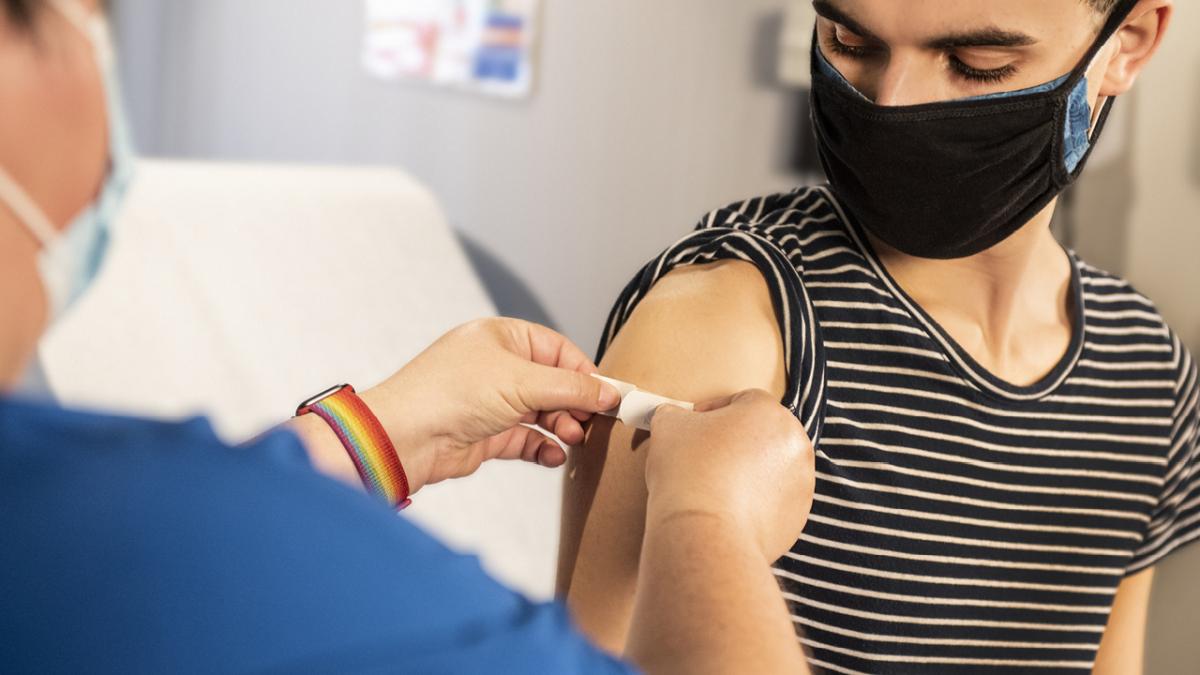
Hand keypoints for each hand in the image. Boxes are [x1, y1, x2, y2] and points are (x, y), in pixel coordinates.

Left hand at [363, 318, 621, 492]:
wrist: (405, 437)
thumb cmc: (448, 393)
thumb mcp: (522, 382)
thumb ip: (571, 388)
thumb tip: (609, 392)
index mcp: (501, 337)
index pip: (558, 350)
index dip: (585, 373)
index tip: (610, 395)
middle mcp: (496, 366)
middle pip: (552, 383)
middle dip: (575, 404)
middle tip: (593, 422)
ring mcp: (490, 402)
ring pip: (541, 413)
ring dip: (561, 426)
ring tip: (574, 438)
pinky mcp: (486, 434)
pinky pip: (525, 439)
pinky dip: (543, 447)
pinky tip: (555, 456)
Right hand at [643, 389, 814, 561]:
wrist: (704, 533)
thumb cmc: (688, 472)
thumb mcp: (669, 425)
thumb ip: (675, 414)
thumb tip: (674, 418)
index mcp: (769, 412)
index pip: (741, 401)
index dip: (712, 412)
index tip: (693, 429)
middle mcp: (794, 444)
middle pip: (761, 434)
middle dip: (734, 443)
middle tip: (704, 457)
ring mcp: (801, 482)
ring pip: (770, 468)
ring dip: (746, 472)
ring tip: (714, 487)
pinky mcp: (796, 517)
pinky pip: (773, 502)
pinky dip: (754, 503)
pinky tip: (726, 510)